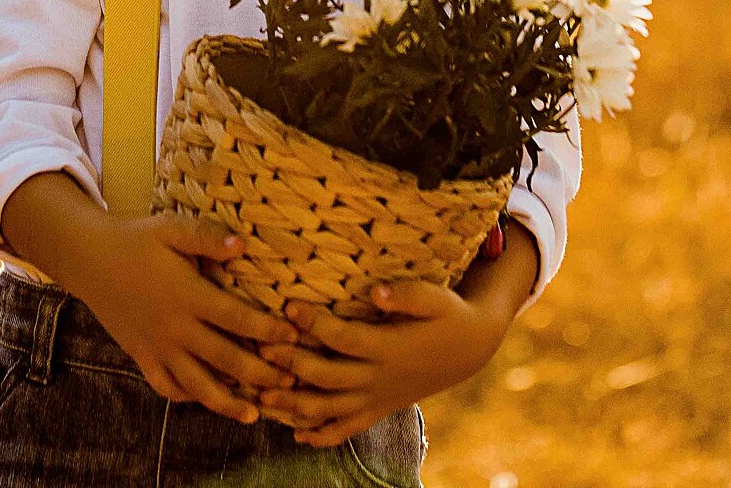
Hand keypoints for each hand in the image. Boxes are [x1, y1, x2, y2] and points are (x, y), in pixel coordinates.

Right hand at [75, 213, 301, 424]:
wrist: (89, 259)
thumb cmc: (137, 240)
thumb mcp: (171, 229)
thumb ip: (207, 236)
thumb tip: (244, 245)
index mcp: (188, 295)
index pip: (236, 318)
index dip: (268, 330)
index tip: (294, 336)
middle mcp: (175, 327)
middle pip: (225, 359)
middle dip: (260, 373)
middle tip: (291, 383)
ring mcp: (157, 347)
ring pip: (196, 384)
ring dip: (227, 402)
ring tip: (254, 414)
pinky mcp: (142, 356)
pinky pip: (167, 387)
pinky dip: (188, 397)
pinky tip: (208, 399)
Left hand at [252, 277, 508, 446]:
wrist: (469, 348)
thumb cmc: (448, 313)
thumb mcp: (435, 297)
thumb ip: (406, 294)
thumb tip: (373, 293)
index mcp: (389, 348)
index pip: (343, 338)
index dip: (314, 323)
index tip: (288, 305)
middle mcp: (379, 378)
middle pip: (326, 377)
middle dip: (291, 363)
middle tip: (261, 347)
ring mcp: (377, 398)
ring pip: (330, 410)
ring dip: (294, 405)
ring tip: (260, 395)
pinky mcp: (379, 409)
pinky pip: (347, 430)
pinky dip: (321, 436)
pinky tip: (296, 434)